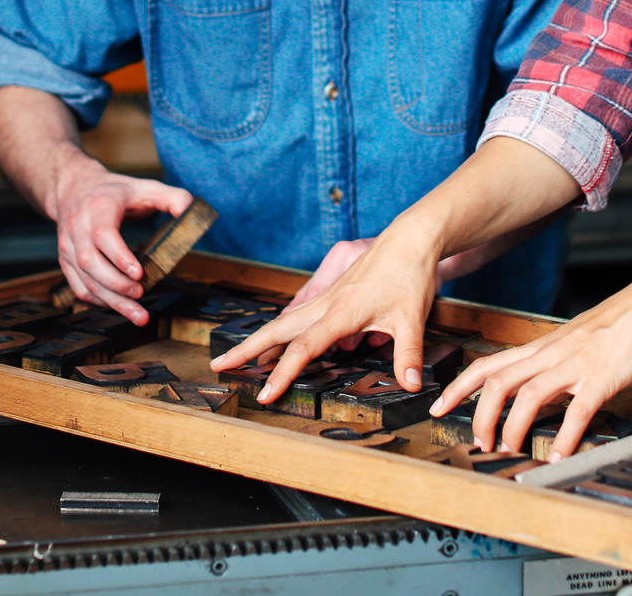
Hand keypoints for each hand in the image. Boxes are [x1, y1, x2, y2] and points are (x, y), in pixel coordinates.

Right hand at [48, 158, 191, 324]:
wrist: (74, 188)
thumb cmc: (113, 191)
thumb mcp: (146, 186)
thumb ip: (174, 198)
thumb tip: (191, 215)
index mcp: (98, 207)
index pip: (103, 234)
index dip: (119, 256)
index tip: (138, 273)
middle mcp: (78, 227)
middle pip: (90, 262)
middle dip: (116, 284)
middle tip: (141, 293)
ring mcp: (68, 246)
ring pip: (84, 279)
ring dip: (111, 300)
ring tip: (137, 313)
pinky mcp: (66, 261)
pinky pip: (79, 287)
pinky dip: (99, 301)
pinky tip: (119, 306)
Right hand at [211, 225, 443, 401]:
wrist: (410, 238)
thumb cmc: (410, 274)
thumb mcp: (412, 318)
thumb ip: (409, 354)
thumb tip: (412, 386)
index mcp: (342, 312)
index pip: (304, 348)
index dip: (282, 373)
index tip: (265, 395)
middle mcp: (327, 303)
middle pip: (277, 329)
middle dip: (247, 349)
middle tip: (219, 365)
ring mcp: (328, 296)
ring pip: (285, 319)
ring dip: (261, 338)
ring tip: (241, 358)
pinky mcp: (334, 291)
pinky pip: (299, 313)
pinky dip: (282, 328)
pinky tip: (279, 337)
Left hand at [432, 268, 631, 458]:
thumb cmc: (614, 324)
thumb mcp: (571, 341)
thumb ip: (549, 363)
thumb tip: (532, 390)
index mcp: (541, 347)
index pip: (488, 365)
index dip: (459, 387)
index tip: (440, 407)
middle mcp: (550, 354)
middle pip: (499, 382)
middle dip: (480, 416)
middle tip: (479, 442)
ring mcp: (575, 365)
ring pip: (529, 395)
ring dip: (513, 427)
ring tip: (510, 449)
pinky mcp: (601, 378)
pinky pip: (577, 410)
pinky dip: (566, 436)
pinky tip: (559, 455)